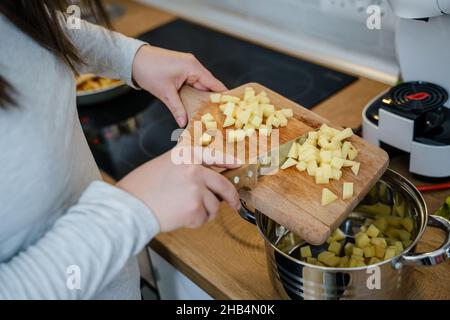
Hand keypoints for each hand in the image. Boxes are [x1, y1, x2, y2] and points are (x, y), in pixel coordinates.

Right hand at [116, 148, 240, 231]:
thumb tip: (207, 176)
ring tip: (182, 210)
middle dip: (231, 197)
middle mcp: (194, 170)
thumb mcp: (164, 164)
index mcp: (185, 155)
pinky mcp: (195, 209)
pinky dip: (195, 221)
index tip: (238, 165)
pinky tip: (179, 216)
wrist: (129, 207)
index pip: (213, 155)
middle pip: (223, 184)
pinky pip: (204, 218)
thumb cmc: (141, 187)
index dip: (228, 161)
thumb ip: (186, 166)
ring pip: (213, 205)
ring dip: (204, 211)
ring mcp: (196, 189)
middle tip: (233, 203)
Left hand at [132, 45, 226, 126]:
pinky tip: (196, 105)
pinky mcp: (181, 71)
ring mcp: (187, 67)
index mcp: (193, 67)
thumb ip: (177, 108)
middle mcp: (193, 65)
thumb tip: (184, 123)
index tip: (231, 107)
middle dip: (212, 100)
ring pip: (200, 86)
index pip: (214, 83)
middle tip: (219, 116)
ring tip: (209, 114)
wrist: (133, 59)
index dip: (223, 95)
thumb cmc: (149, 70)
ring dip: (202, 98)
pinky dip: (194, 94)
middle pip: (208, 86)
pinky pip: (192, 84)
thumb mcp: (165, 93)